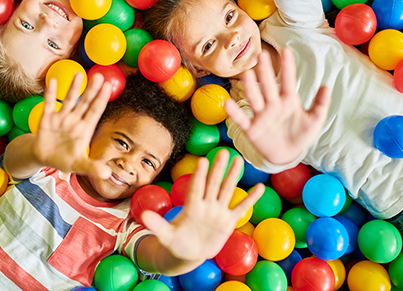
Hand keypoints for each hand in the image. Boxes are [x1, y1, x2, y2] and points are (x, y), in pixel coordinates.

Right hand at [34, 73, 112, 181]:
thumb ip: (92, 168)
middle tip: (99, 76)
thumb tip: (107, 174)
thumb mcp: (79, 165)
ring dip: (74, 88)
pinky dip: (51, 93)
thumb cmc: (65, 160)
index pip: (95, 112)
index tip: (108, 86)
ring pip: (69, 100)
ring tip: (79, 74)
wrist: (45, 158)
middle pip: (84, 102)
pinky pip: (49, 104)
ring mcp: (61, 118)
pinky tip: (53, 81)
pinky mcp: (47, 118)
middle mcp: (74, 120)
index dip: (101, 99)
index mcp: (84, 130)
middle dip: (92, 90)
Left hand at [140, 150, 264, 264]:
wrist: (188, 252)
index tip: (203, 160)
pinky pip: (241, 208)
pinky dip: (251, 199)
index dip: (199, 175)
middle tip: (224, 151)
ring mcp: (218, 211)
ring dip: (233, 176)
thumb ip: (157, 224)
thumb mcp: (165, 235)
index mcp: (191, 206)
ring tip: (239, 160)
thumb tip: (142, 216)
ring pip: (227, 190)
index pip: (196, 187)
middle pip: (213, 183)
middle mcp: (206, 205)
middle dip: (218, 168)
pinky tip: (260, 187)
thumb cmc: (175, 242)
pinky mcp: (228, 221)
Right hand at [224, 46, 329, 167]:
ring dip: (251, 87)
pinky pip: (242, 119)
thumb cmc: (301, 134)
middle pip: (268, 85)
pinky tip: (228, 103)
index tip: (287, 50)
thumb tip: (326, 86)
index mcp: (288, 100)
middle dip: (265, 71)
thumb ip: (320, 104)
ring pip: (255, 98)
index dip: (287, 66)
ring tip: (247, 74)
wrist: (287, 155)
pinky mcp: (252, 128)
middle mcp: (273, 104)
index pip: (288, 80)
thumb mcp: (314, 120)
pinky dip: (234, 112)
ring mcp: (261, 115)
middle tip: (262, 55)